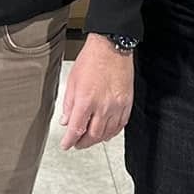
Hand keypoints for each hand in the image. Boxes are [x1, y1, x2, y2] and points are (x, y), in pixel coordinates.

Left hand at [59, 35, 133, 150]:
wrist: (111, 47)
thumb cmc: (91, 59)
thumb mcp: (73, 80)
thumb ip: (69, 104)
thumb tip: (66, 120)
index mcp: (86, 100)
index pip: (76, 129)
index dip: (70, 141)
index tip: (66, 145)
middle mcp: (103, 106)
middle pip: (92, 135)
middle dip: (83, 143)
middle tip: (77, 144)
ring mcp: (117, 106)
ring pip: (107, 133)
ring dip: (97, 140)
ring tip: (90, 140)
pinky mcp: (127, 104)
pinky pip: (120, 125)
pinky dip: (112, 133)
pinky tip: (106, 133)